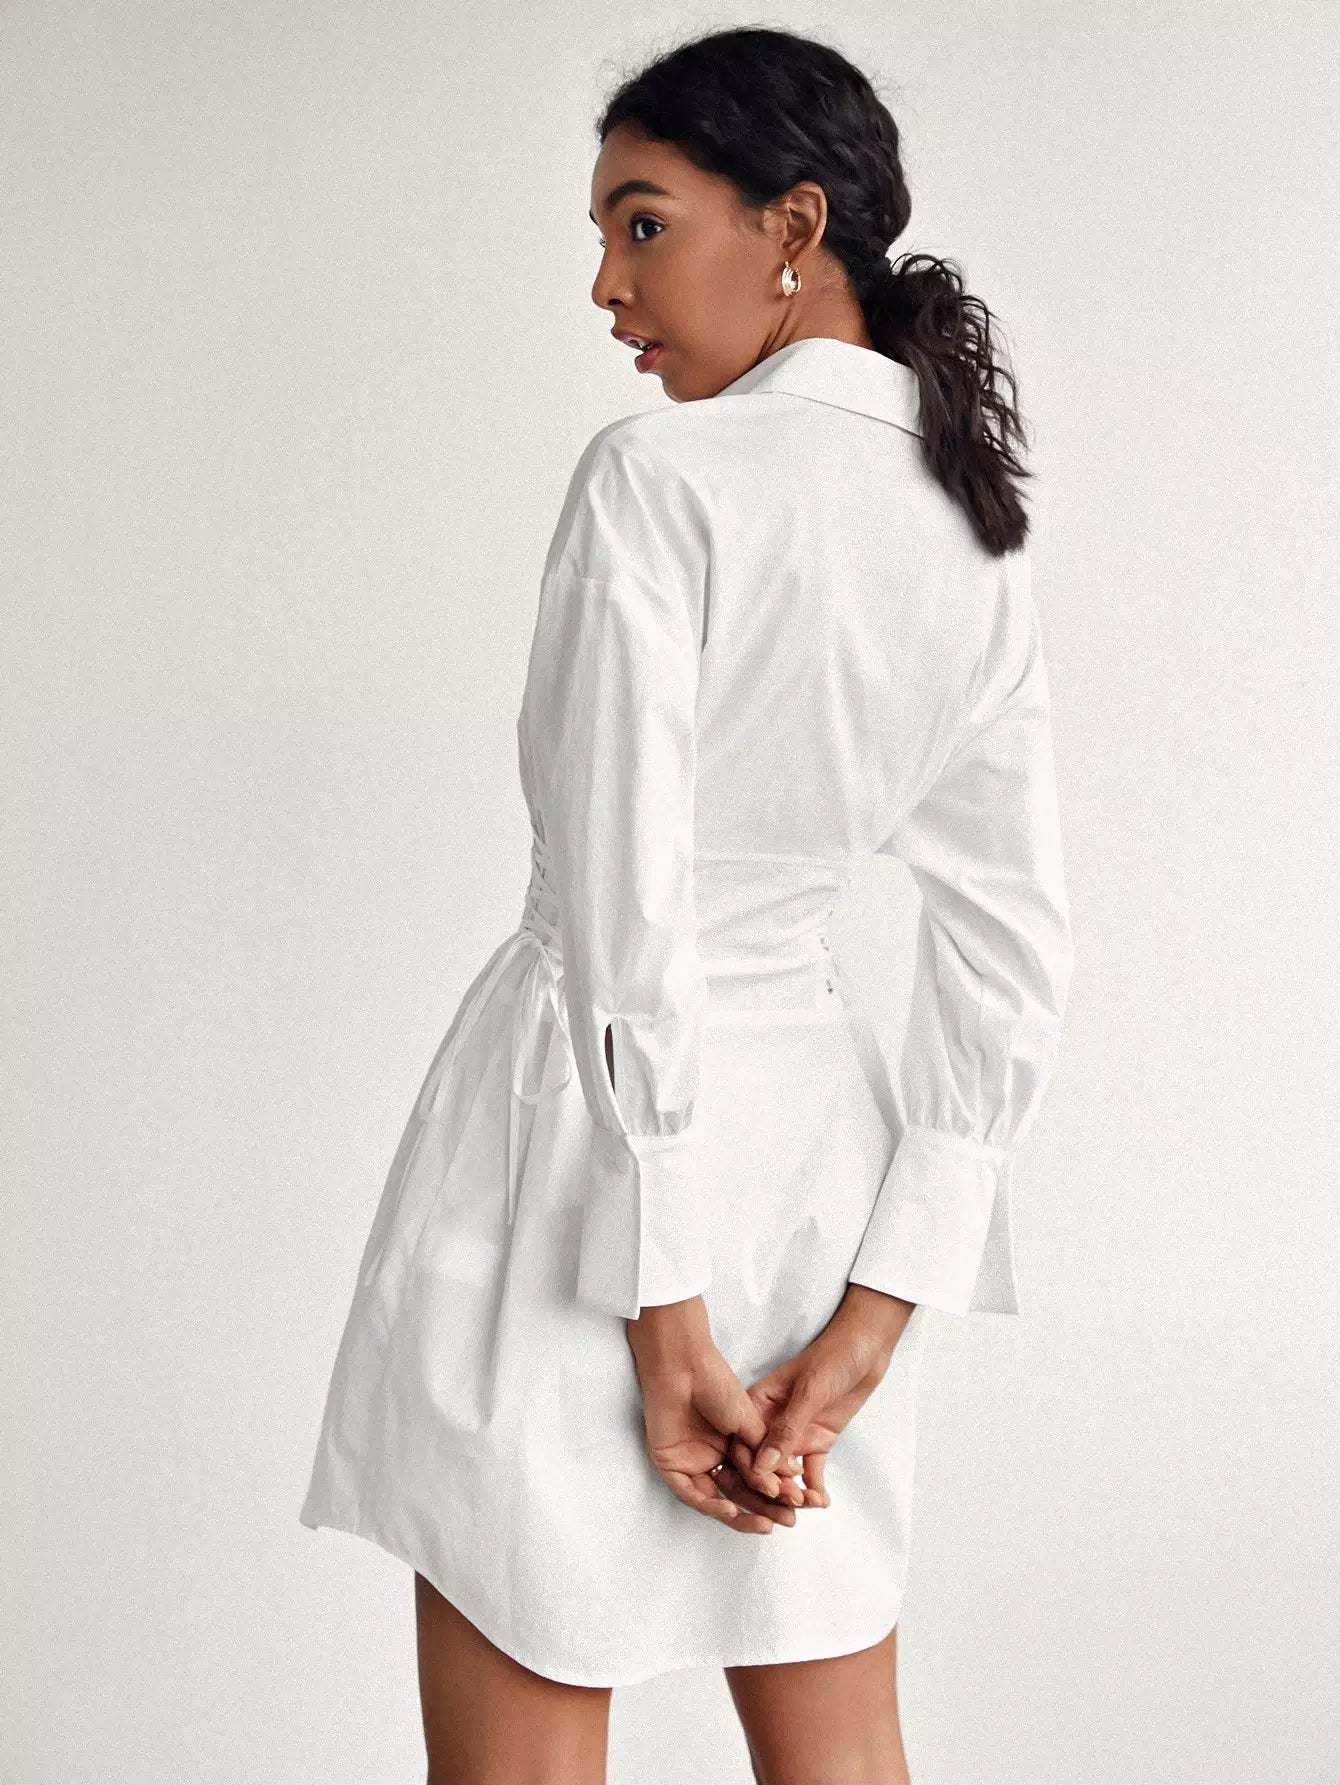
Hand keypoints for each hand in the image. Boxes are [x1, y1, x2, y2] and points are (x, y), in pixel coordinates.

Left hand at [626, 1298, 800, 1533]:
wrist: (685, 1367)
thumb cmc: (716, 1384)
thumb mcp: (749, 1421)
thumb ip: (766, 1450)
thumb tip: (793, 1475)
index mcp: (729, 1446)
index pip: (754, 1479)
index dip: (776, 1493)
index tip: (799, 1502)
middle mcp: (710, 1458)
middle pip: (737, 1494)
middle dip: (763, 1510)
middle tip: (787, 1522)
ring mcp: (689, 1463)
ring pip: (715, 1500)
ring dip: (740, 1515)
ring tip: (765, 1523)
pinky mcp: (669, 1465)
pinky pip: (690, 1493)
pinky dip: (710, 1505)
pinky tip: (731, 1510)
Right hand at [727, 1286, 916, 1507]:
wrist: (867, 1348)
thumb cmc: (834, 1358)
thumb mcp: (810, 1391)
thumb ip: (787, 1429)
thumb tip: (763, 1467)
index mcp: (758, 1405)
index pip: (743, 1444)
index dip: (751, 1470)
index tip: (769, 1489)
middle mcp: (770, 1423)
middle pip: (761, 1466)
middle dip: (773, 1489)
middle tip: (792, 1504)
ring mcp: (794, 1435)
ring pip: (785, 1474)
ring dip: (794, 1492)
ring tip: (811, 1502)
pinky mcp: (816, 1442)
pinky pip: (810, 1472)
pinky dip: (814, 1488)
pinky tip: (822, 1500)